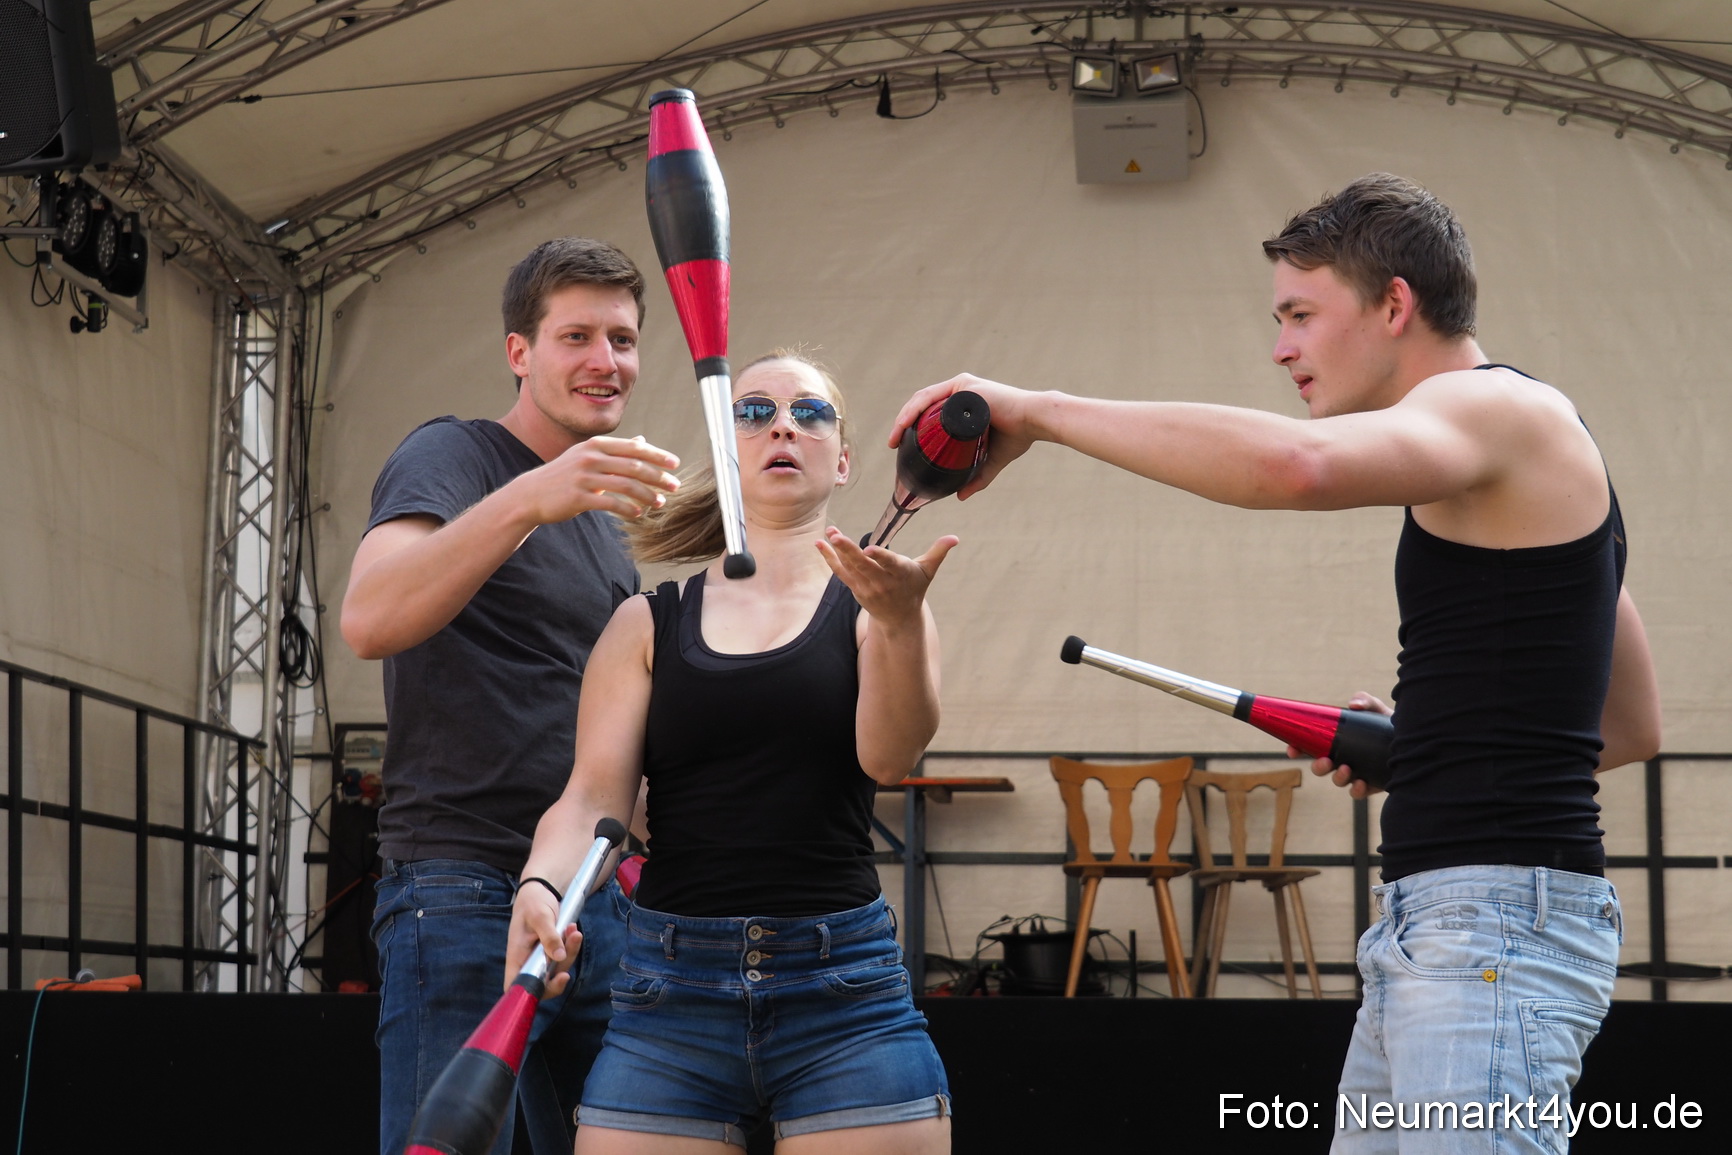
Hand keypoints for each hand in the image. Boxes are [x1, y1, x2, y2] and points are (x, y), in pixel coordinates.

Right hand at [505, 884, 583, 997]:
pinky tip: (573, 929)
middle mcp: (527, 961)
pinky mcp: (552, 952)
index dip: (529, 991)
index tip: (550, 981)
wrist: (539, 891)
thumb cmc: (532, 903)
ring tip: (573, 930)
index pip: (515, 984)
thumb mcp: (540, 915)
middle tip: (572, 945)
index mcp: (516, 956)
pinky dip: (571, 945)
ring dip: (570, 952)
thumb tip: (559, 957)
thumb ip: (548, 936)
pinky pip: (564, 957)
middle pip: (543, 981)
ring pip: (558, 969)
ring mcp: (541, 958)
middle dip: (561, 969)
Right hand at [515, 435, 679, 523]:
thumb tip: (642, 440)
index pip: (634, 448)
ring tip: (660, 504)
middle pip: (634, 466)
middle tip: (675, 486)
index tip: (676, 464)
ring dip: (647, 495)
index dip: (657, 455)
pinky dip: (628, 508)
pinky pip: (610, 503)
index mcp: (596, 445)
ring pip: (625, 485)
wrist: (531, 494)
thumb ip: (616, 449)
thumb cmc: (565, 475)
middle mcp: (591, 457)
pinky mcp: (577, 497)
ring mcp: (583, 477)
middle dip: (658, 477)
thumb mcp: (588, 456)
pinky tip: (639, 514)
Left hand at [815, 528, 957, 628]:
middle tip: (837, 535)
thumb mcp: (927, 570)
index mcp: (901, 574)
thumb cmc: (914, 588)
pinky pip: (841, 572)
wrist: (900, 618)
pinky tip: (820, 544)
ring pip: (850, 568)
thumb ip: (938, 552)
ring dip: (837, 551)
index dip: (879, 557)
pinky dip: (829, 559)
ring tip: (830, 532)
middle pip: (864, 565)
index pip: (889, 564)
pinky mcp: (856, 588)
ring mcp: (867, 587)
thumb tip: (955, 538)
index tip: (869, 549)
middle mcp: (882, 582)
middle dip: (849, 550)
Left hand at [887, 374, 1036, 499]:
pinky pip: (934, 398)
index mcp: (964, 402)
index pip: (930, 410)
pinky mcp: (966, 388)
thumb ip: (977, 478)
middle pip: (923, 404)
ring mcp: (962, 388)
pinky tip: (906, 423)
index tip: (899, 444)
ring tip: (895, 437)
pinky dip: (917, 409)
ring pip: (924, 399)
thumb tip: (961, 496)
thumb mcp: (991, 459)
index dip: (912, 424)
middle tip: (892, 445)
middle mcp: (961, 390)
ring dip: (905, 417)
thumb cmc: (1018, 435)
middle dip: (903, 423)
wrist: (1036, 422)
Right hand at [1293, 692, 1391, 799]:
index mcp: (1338, 741)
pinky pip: (1357, 792)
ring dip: (1337, 777)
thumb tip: (1352, 705)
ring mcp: (1356, 773)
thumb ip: (1365, 700)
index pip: (1312, 747)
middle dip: (1318, 767)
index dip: (1298, 749)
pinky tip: (1361, 783)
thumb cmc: (1388, 723)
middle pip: (1321, 767)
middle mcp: (1343, 758)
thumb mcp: (1376, 708)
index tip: (1292, 750)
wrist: (1413, 741)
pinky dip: (1356, 790)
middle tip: (1325, 761)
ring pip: (1337, 780)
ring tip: (1346, 769)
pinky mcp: (1370, 784)